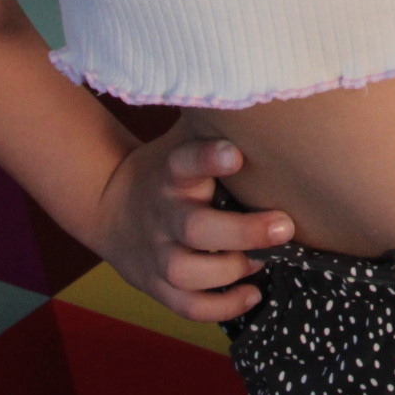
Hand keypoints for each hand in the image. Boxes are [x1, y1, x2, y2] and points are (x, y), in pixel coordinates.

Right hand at [94, 128, 295, 321]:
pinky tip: (252, 294)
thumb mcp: (186, 136)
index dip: (209, 158)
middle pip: (195, 228)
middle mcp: (164, 213)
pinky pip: (185, 305)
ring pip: (186, 271)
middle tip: (284, 226)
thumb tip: (268, 87)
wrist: (110, 204)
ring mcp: (157, 251)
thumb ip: (219, 120)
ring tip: (263, 262)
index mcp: (172, 172)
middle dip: (242, 231)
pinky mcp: (156, 283)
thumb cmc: (172, 166)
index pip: (186, 161)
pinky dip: (220, 307)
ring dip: (230, 272)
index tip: (236, 154)